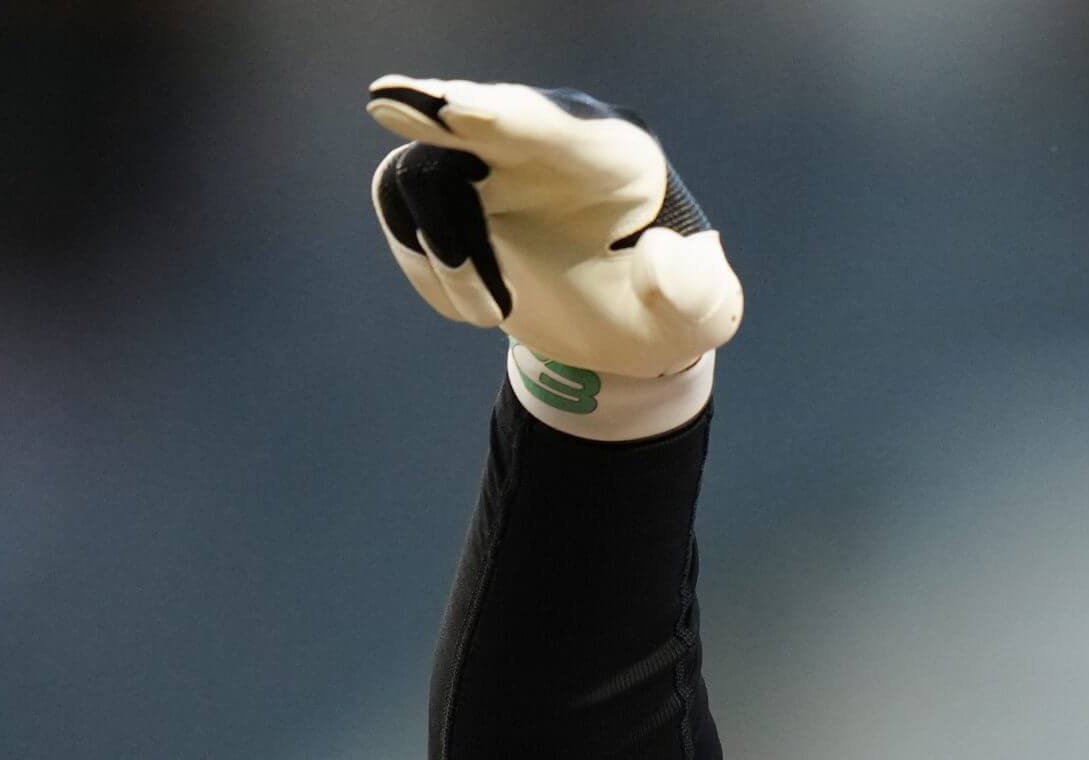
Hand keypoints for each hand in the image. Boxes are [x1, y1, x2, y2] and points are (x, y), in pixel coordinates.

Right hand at [365, 77, 742, 378]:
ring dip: (447, 255)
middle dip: (436, 109)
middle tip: (389, 103)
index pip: (552, 124)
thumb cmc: (664, 312)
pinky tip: (480, 308)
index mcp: (610, 152)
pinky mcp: (451, 191)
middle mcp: (542, 140)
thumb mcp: (698, 314)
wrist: (622, 327)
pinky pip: (405, 213)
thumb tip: (657, 255)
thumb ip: (695, 292)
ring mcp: (489, 162)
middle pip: (477, 112)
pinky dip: (430, 272)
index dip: (507, 116)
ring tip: (492, 315)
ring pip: (427, 175)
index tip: (463, 111)